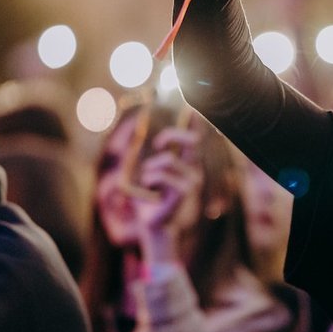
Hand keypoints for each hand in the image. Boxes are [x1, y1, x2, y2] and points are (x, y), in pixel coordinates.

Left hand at [132, 126, 203, 264]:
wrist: (152, 226)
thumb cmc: (149, 200)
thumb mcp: (146, 174)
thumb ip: (147, 158)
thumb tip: (136, 135)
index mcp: (186, 164)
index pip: (195, 138)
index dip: (196, 121)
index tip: (192, 105)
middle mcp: (193, 170)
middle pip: (191, 140)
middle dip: (173, 135)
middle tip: (157, 144)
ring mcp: (192, 181)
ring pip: (167, 160)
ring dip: (150, 169)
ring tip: (148, 183)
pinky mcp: (184, 191)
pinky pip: (160, 175)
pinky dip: (149, 180)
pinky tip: (151, 193)